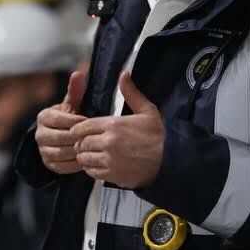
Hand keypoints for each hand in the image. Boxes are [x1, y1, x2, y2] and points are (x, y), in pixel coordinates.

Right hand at [35, 65, 88, 173]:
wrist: (62, 137)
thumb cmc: (70, 117)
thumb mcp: (73, 104)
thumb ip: (75, 90)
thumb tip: (79, 72)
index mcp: (44, 117)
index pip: (60, 119)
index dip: (76, 121)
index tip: (89, 121)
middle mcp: (39, 134)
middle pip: (61, 137)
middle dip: (78, 137)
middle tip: (92, 136)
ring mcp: (42, 150)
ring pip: (62, 152)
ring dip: (78, 150)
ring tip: (90, 147)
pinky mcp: (48, 164)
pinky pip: (63, 166)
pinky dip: (76, 163)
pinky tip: (86, 157)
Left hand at [73, 71, 163, 187]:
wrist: (171, 160)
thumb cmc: (159, 135)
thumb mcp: (147, 110)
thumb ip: (131, 93)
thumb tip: (123, 74)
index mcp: (113, 124)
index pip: (83, 126)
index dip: (79, 130)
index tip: (81, 132)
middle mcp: (108, 142)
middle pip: (81, 142)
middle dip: (81, 143)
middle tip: (85, 145)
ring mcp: (109, 159)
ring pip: (84, 158)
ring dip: (85, 157)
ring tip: (90, 155)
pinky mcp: (112, 175)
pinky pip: (92, 172)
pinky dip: (91, 169)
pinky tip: (97, 165)